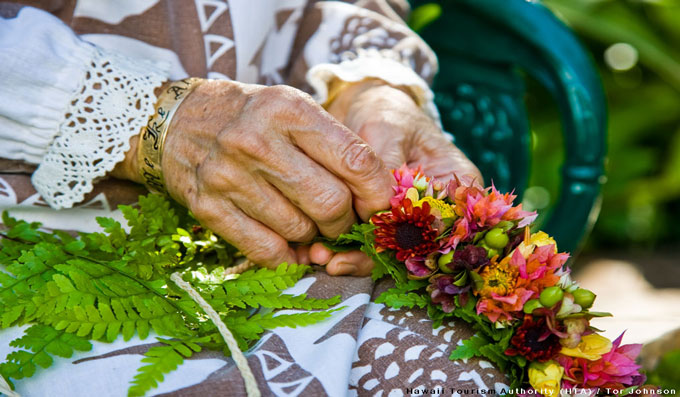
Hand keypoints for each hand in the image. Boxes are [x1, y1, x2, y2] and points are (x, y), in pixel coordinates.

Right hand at [113, 80, 393, 268]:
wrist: (174, 122)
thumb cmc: (249, 117)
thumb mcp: (292, 109)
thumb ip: (335, 145)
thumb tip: (375, 198)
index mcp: (288, 110)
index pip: (355, 160)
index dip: (377, 193)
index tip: (379, 206)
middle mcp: (257, 141)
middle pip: (330, 203)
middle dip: (344, 222)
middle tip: (339, 220)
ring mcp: (228, 175)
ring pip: (300, 231)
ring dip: (313, 237)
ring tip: (306, 223)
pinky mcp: (207, 207)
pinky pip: (266, 251)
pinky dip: (286, 256)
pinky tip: (288, 245)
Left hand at [306, 80, 482, 275]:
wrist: (365, 108)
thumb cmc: (386, 112)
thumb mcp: (387, 130)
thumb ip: (386, 168)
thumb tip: (381, 211)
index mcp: (455, 183)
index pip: (444, 224)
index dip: (414, 243)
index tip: (379, 247)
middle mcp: (435, 208)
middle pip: (414, 247)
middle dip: (373, 256)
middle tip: (335, 260)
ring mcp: (407, 218)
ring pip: (387, 251)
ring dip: (353, 257)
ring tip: (318, 256)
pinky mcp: (381, 222)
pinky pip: (367, 244)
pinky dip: (342, 250)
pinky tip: (316, 251)